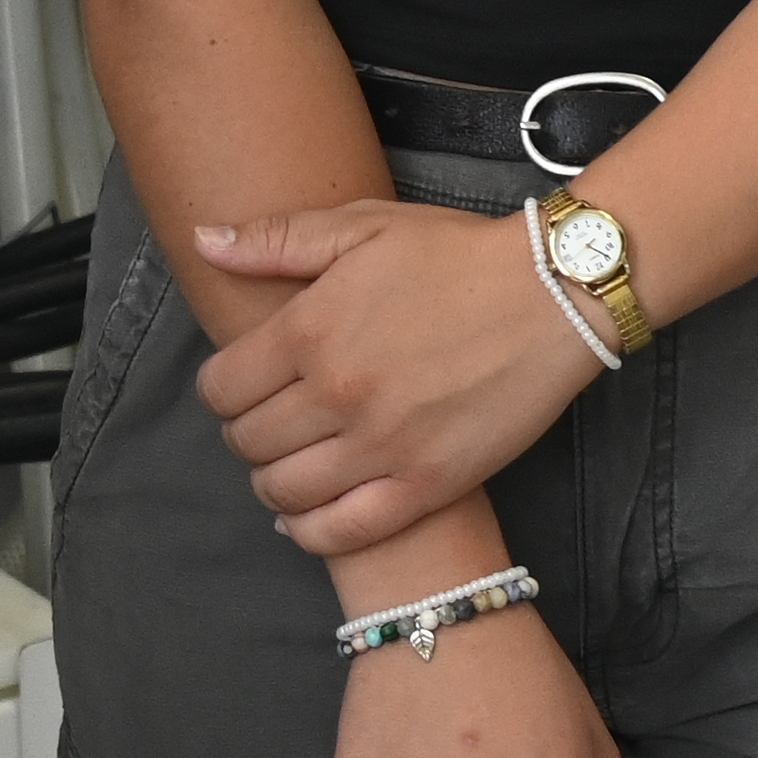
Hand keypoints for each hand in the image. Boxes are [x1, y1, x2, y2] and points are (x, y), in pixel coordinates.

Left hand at [191, 197, 605, 556]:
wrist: (552, 294)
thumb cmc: (456, 255)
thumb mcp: (363, 226)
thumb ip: (276, 240)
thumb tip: (205, 243)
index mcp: (310, 330)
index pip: (221, 388)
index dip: (222, 391)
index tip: (242, 386)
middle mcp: (336, 394)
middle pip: (248, 442)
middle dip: (247, 433)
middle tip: (272, 421)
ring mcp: (381, 446)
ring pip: (284, 492)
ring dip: (273, 482)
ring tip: (289, 465)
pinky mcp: (425, 485)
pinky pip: (342, 532)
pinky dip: (310, 531)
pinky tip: (308, 515)